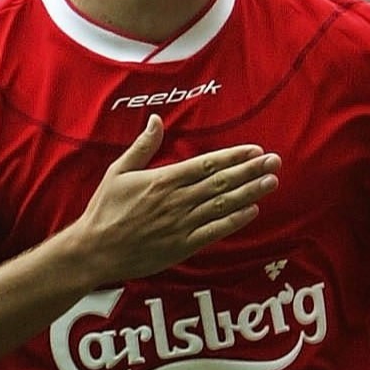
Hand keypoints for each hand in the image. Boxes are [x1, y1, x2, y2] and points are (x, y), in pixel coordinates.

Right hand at [72, 114, 280, 283]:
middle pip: (221, 182)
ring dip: (250, 193)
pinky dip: (234, 221)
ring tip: (272, 182)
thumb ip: (143, 146)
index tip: (255, 150)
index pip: (207, 164)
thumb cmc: (105, 209)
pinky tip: (252, 211)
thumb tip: (157, 119)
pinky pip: (214, 232)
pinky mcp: (182, 246)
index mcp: (163, 180)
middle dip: (251, 171)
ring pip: (223, 205)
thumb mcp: (119, 171)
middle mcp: (177, 200)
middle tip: (275, 161)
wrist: (94, 250)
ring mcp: (181, 224)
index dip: (234, 157)